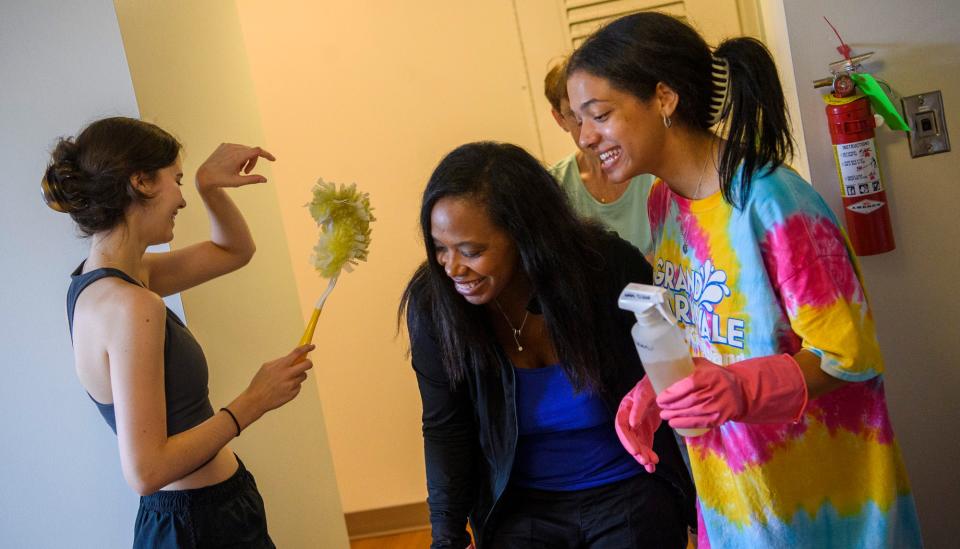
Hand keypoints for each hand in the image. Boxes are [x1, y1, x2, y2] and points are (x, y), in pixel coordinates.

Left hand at [196, 143, 275, 190]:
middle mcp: (233, 148)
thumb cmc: (221, 180)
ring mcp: (227, 145)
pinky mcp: (224, 145)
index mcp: (237, 156)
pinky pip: (238, 148)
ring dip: (245, 159)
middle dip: (253, 162)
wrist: (204, 175)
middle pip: (252, 152)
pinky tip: (232, 164)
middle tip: (246, 173)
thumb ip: (252, 179)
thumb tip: (265, 179)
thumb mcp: (238, 182)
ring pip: (245, 150)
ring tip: (237, 169)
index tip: (273, 160)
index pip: (257, 151)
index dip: (266, 155)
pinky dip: (239, 156)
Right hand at [239, 344, 314, 424]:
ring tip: (287, 379)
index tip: (311, 346)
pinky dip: (294, 386)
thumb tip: (292, 358)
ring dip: (298, 375)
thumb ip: (280, 362)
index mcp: (281, 366)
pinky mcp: (292, 394)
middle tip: (305, 364)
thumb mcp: (266, 367)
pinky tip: (284, 388)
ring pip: (303, 376)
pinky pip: (298, 386)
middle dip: (308, 363)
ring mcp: (291, 385)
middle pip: (307, 365)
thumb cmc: (260, 383)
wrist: (256, 400)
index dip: (306, 348)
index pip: (297, 353)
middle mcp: (287, 374)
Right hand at [615, 376, 660, 472]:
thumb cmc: (653, 384)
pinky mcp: (646, 432)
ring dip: (643, 456)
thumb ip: (638, 407)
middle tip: (645, 460)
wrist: (663, 385)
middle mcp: (628, 419)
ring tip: (651, 465)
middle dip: (636, 451)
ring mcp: (637, 427)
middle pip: (629, 439)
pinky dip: (649, 455)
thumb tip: (632, 424)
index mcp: (625, 409)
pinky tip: (653, 466)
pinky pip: (645, 446)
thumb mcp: (646, 393)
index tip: (635, 451)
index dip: (627, 440)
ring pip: (637, 445)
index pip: (621, 427)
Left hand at [657, 355, 807, 429]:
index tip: (661, 397)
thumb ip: (688, 364)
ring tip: (664, 415)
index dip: (673, 393)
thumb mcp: (706, 365)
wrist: (741, 391)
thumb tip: (666, 363)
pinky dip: (685, 423)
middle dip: (672, 405)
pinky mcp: (720, 418)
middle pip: (689, 400)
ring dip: (675, 415)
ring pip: (693, 412)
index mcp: (710, 376)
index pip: (689, 384)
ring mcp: (718, 406)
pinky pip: (700, 423)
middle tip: (661, 406)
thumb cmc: (717, 376)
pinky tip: (673, 423)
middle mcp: (715, 391)